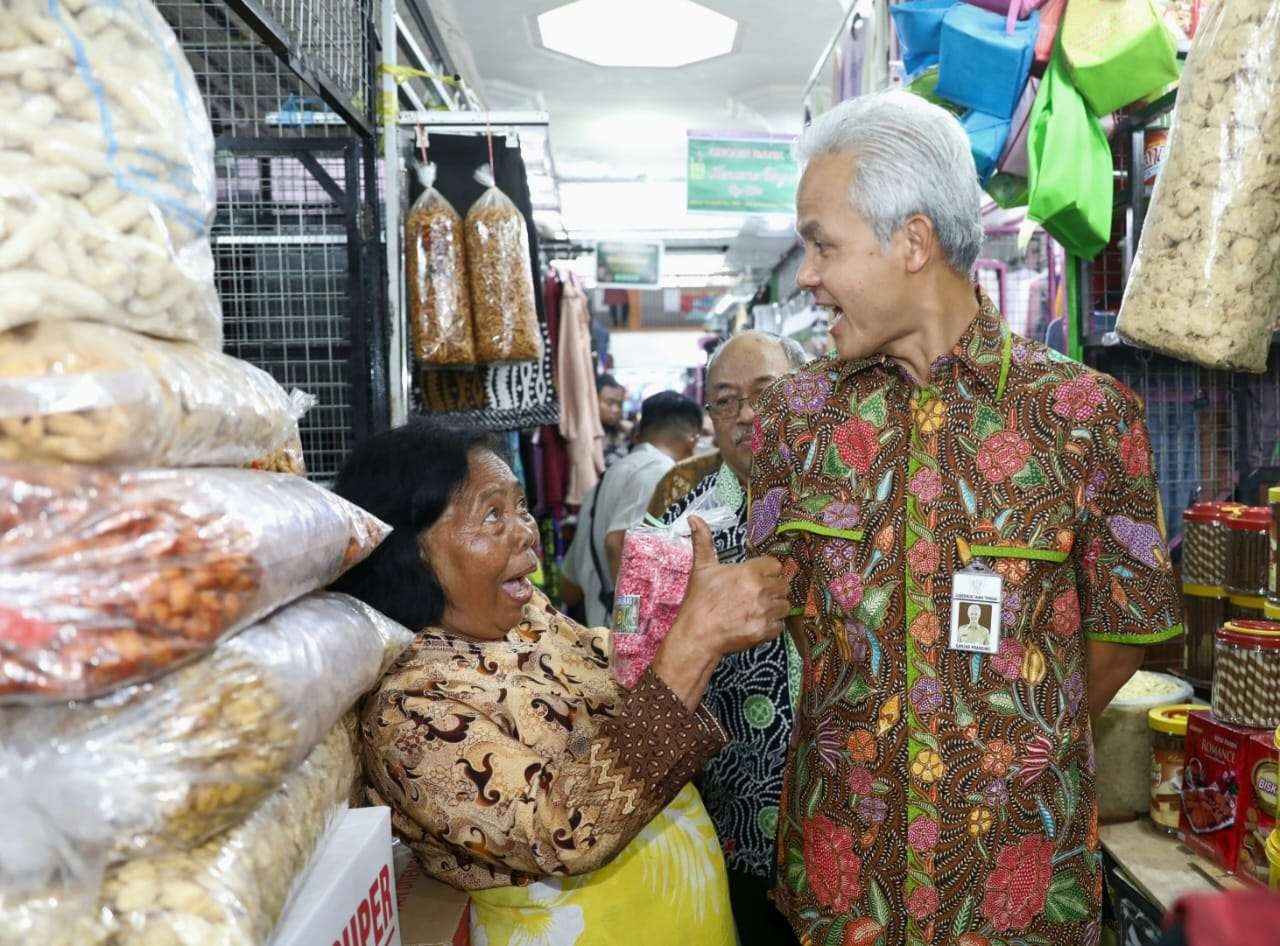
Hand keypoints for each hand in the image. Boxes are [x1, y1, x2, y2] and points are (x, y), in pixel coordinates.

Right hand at [650, 516, 789, 709]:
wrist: (696, 635)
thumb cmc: (699, 601)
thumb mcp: (701, 569)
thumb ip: (703, 541)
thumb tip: (694, 517)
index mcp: (748, 572)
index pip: (775, 565)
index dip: (767, 570)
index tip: (758, 577)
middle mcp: (760, 590)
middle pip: (783, 584)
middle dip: (772, 589)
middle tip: (757, 595)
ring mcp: (764, 612)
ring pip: (785, 605)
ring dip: (775, 607)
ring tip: (758, 610)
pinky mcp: (765, 631)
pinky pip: (780, 625)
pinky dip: (772, 626)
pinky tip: (756, 623)